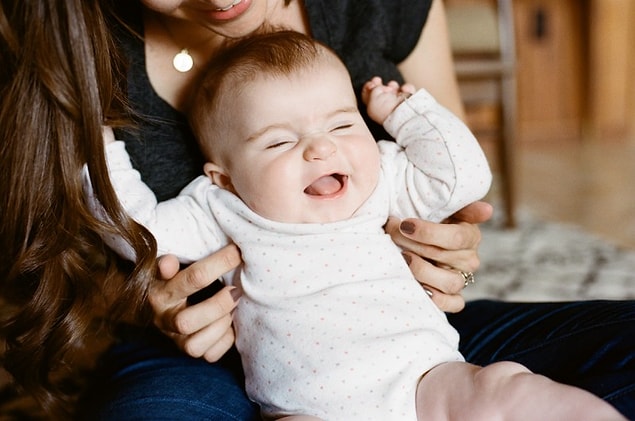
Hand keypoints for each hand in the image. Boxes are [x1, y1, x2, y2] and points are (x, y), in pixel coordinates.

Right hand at [149, 244, 241, 361]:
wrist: (164, 304)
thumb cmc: (174, 279)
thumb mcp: (168, 267)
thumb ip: (168, 264)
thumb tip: (168, 262)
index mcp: (160, 294)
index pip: (193, 279)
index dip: (220, 263)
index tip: (238, 252)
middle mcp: (164, 320)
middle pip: (186, 323)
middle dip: (218, 306)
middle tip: (236, 291)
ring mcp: (176, 340)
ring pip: (195, 346)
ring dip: (220, 325)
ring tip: (233, 308)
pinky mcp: (190, 352)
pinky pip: (210, 355)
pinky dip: (224, 340)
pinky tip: (229, 324)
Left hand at [361, 76, 415, 123]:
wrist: (403, 112)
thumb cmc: (386, 108)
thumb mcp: (372, 98)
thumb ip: (373, 89)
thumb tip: (379, 86)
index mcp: (374, 109)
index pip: (368, 97)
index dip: (367, 88)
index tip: (370, 83)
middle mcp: (385, 106)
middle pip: (380, 92)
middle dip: (379, 84)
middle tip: (377, 80)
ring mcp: (397, 103)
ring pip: (394, 89)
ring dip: (392, 85)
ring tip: (392, 88)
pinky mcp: (409, 100)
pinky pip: (407, 90)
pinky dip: (407, 88)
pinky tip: (404, 90)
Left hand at [386, 201, 492, 312]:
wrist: (414, 240)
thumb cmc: (427, 220)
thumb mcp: (441, 208)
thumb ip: (462, 206)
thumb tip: (488, 210)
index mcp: (469, 235)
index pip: (455, 238)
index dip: (428, 232)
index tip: (404, 224)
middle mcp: (469, 259)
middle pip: (444, 258)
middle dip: (413, 245)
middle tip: (392, 234)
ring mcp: (461, 279)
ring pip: (450, 283)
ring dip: (421, 271)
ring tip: (402, 258)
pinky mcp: (452, 297)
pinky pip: (453, 304)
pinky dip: (437, 299)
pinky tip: (419, 286)